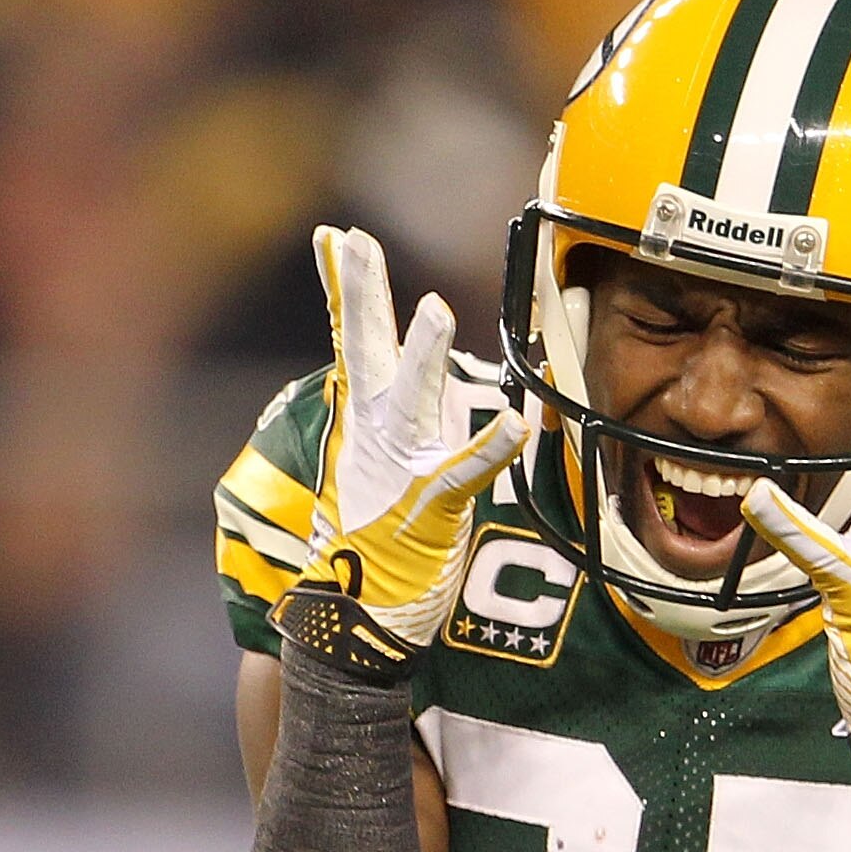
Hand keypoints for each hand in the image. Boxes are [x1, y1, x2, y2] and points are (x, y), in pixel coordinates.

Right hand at [271, 227, 526, 682]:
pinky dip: (491, 448)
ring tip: (438, 312)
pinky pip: (466, 470)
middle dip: (362, 294)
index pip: (352, 339)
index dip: (346, 288)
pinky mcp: (432, 506)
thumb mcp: (380, 464)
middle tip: (353, 241)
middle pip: (366, 350)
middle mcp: (377, 433)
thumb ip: (404, 415)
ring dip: (425, 357)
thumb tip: (421, 375)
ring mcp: (402, 466)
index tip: (334, 236)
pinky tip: (516, 423)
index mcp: (365, 419)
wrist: (357, 614)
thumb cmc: (377, 541)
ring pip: (415, 399)